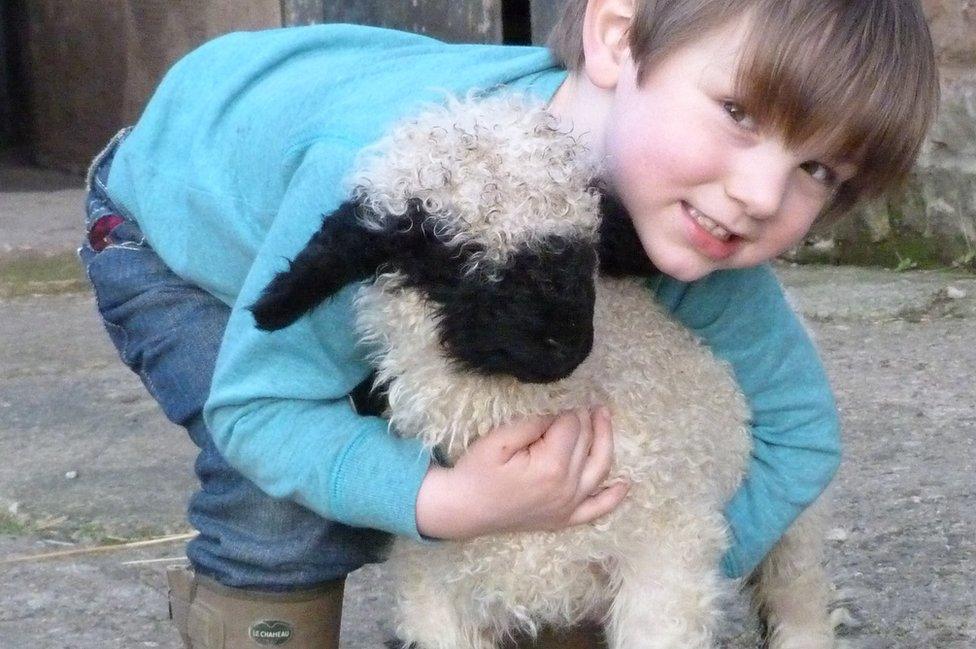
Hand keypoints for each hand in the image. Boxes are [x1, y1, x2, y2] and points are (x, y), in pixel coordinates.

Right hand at [415, 407, 628, 539]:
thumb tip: (558, 411)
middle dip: (586, 419)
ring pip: (600, 469)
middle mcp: (567, 488)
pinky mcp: (564, 519)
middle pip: (588, 443)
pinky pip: (597, 509)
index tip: (560, 398)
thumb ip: (533, 423)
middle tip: (581, 401)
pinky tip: (624, 484)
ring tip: (603, 417)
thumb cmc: (476, 472)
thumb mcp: (499, 439)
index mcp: (551, 467)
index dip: (568, 408)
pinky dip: (613, 497)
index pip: (572, 426)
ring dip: (606, 441)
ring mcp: (569, 507)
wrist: (462, 509)